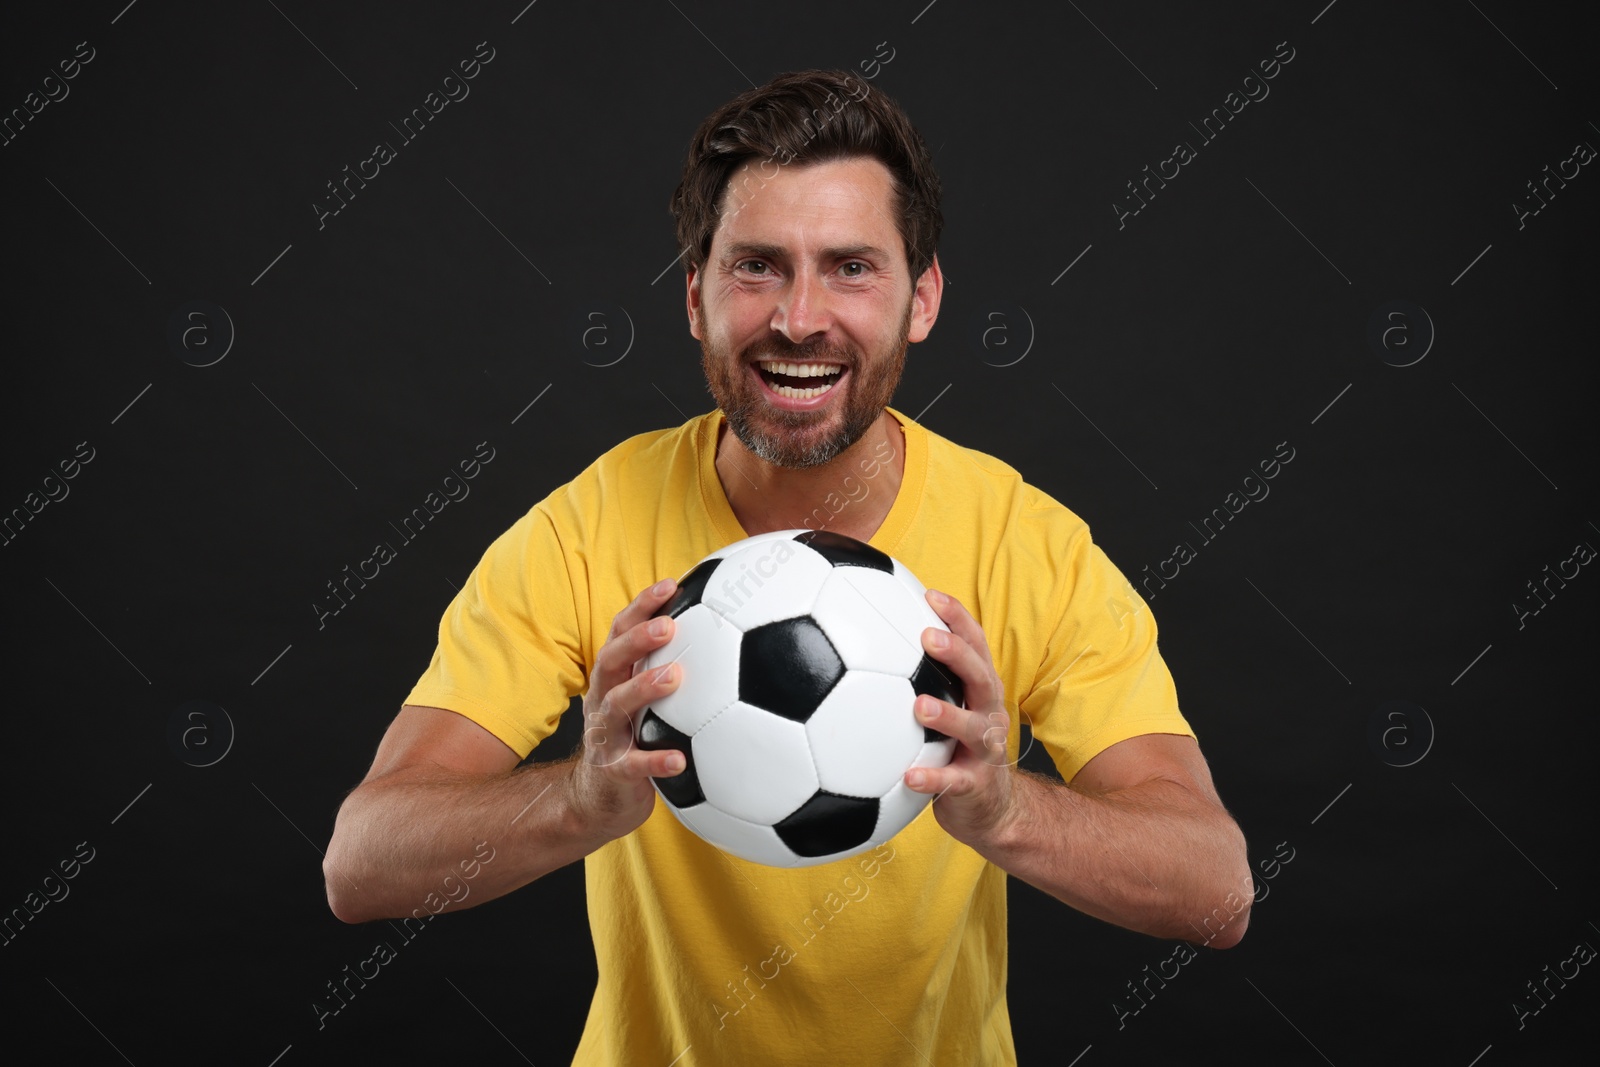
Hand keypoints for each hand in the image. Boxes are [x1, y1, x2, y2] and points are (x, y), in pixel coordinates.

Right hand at [564, 578, 688, 844]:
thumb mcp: (644, 701)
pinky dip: (656, 760)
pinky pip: (634, 765)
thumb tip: (721, 632)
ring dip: (644, 688)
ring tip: (673, 677)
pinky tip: (680, 759)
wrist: (599, 798)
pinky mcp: (614, 771)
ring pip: (617, 706)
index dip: (641, 606)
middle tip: (668, 626)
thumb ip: (668, 668)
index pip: (620, 632)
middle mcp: (604, 700)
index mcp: (614, 679)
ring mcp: (606, 735)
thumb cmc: (633, 738)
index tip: (670, 584)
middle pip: (611, 660)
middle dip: (636, 639)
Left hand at [903, 589, 1018, 848]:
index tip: (930, 595)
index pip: (976, 645)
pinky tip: (908, 776)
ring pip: (973, 729)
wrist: (991, 810)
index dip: (958, 618)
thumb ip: (923, 677)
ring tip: (920, 706)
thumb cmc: (959, 749)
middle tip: (928, 637)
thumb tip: (875, 638)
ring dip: (948, 715)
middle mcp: (988, 714)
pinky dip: (932, 780)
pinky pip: (952, 782)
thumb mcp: (951, 709)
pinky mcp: (974, 786)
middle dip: (958, 654)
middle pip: (981, 677)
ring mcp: (984, 751)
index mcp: (980, 691)